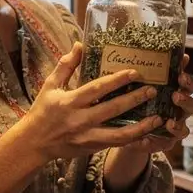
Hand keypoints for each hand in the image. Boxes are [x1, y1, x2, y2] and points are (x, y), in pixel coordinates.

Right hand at [22, 42, 163, 162]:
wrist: (34, 143)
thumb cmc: (42, 111)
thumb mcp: (50, 85)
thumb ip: (66, 65)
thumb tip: (80, 44)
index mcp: (70, 102)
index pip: (98, 88)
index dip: (117, 80)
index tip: (135, 72)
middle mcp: (80, 120)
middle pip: (112, 110)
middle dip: (134, 100)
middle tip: (152, 90)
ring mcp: (87, 137)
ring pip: (119, 135)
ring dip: (141, 127)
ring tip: (158, 118)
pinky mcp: (92, 148)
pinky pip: (116, 144)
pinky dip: (133, 140)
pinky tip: (147, 133)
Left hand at [112, 55, 192, 157]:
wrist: (130, 126)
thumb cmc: (143, 101)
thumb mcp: (146, 85)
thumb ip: (157, 72)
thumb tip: (166, 53)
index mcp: (178, 94)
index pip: (190, 87)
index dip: (188, 82)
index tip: (180, 76)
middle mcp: (180, 112)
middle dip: (185, 101)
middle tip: (176, 96)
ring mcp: (175, 129)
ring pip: (184, 129)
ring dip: (177, 125)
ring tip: (169, 122)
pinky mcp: (164, 144)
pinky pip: (163, 145)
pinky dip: (154, 143)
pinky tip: (145, 141)